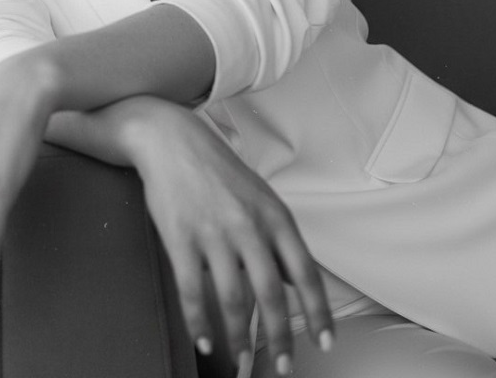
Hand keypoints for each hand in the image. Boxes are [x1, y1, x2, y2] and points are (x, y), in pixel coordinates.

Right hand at [124, 100, 333, 372]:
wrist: (171, 140)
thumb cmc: (218, 171)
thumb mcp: (261, 197)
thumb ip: (279, 239)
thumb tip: (298, 282)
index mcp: (274, 216)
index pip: (305, 272)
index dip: (318, 312)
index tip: (324, 343)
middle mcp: (248, 225)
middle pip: (272, 294)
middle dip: (280, 338)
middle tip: (282, 367)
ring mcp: (213, 232)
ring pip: (234, 299)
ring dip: (240, 338)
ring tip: (241, 361)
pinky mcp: (180, 237)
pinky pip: (192, 291)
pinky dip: (199, 322)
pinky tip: (205, 340)